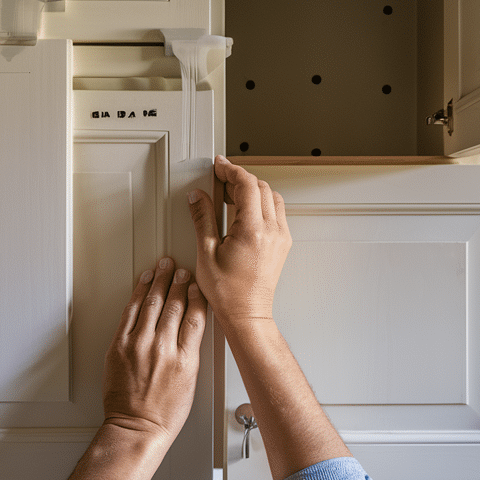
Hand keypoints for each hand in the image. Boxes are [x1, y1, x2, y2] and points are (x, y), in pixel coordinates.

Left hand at [102, 257, 206, 440]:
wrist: (136, 428)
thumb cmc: (165, 412)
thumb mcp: (190, 380)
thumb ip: (190, 350)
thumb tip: (190, 327)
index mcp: (185, 358)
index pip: (195, 316)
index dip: (196, 295)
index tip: (197, 285)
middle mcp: (163, 348)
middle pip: (173, 305)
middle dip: (178, 283)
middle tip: (181, 270)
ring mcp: (139, 345)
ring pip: (151, 303)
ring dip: (158, 281)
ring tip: (163, 268)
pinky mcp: (119, 346)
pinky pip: (130, 312)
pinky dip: (137, 294)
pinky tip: (143, 283)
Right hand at [188, 155, 291, 324]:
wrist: (247, 314)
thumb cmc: (228, 292)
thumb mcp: (206, 252)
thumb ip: (202, 218)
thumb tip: (197, 197)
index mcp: (253, 230)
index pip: (247, 185)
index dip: (231, 170)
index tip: (219, 166)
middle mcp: (273, 231)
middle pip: (261, 187)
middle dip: (240, 179)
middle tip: (220, 182)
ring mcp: (281, 237)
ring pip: (272, 198)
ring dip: (253, 190)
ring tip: (231, 196)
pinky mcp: (283, 244)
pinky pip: (277, 212)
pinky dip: (262, 204)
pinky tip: (244, 212)